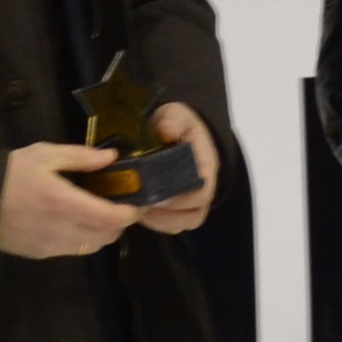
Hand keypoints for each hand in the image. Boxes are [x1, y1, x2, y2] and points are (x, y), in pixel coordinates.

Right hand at [0, 139, 139, 259]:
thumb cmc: (9, 173)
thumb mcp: (44, 154)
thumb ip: (81, 157)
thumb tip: (112, 157)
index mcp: (66, 203)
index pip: (113, 218)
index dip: (130, 213)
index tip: (136, 201)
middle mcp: (62, 230)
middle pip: (108, 236)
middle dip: (119, 222)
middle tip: (117, 204)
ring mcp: (51, 246)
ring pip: (93, 246)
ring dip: (102, 233)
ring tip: (97, 213)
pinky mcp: (41, 254)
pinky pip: (74, 250)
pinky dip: (83, 239)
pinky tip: (75, 222)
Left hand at [133, 102, 221, 235]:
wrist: (175, 131)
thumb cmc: (176, 124)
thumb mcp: (175, 115)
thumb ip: (172, 120)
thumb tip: (166, 130)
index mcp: (207, 166)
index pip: (201, 192)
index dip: (179, 198)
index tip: (153, 195)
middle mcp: (204, 189)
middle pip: (192, 214)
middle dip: (163, 214)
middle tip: (137, 205)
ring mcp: (192, 202)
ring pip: (181, 224)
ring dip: (156, 221)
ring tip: (135, 209)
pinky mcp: (178, 210)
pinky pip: (170, 225)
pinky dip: (153, 223)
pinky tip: (137, 211)